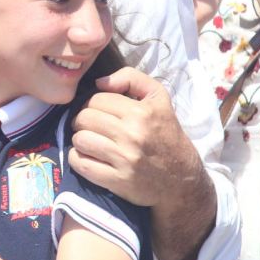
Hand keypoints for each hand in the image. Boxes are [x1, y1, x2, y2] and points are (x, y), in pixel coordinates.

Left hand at [68, 68, 199, 206]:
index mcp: (141, 112)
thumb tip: (99, 82)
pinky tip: (86, 157)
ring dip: (79, 140)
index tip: (97, 112)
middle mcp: (132, 135)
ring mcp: (124, 159)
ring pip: (80, 140)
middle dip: (82, 120)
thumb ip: (131, 78)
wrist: (182, 178)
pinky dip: (77, 159)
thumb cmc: (167, 134)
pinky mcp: (117, 181)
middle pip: (84, 118)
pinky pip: (81, 164)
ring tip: (89, 141)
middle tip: (90, 126)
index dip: (92, 104)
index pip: (97, 100)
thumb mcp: (158, 98)